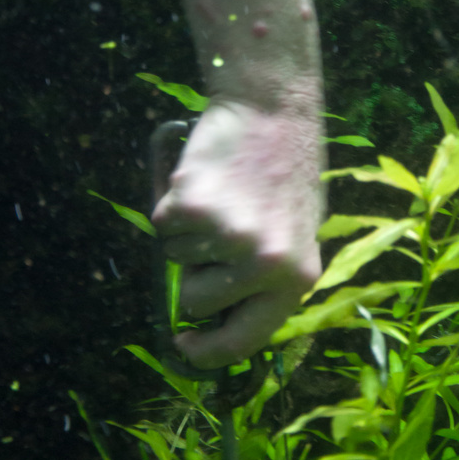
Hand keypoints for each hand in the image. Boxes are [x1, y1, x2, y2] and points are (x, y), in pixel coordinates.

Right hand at [151, 99, 324, 369]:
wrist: (272, 108)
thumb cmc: (285, 171)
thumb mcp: (293, 234)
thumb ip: (263, 280)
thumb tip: (214, 321)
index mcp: (296, 277)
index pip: (243, 340)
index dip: (207, 351)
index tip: (184, 345)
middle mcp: (264, 265)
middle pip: (194, 302)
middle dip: (194, 273)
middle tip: (219, 230)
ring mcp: (226, 237)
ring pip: (175, 258)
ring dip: (188, 233)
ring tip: (222, 195)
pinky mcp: (192, 208)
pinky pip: (161, 225)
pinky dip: (172, 205)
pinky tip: (203, 180)